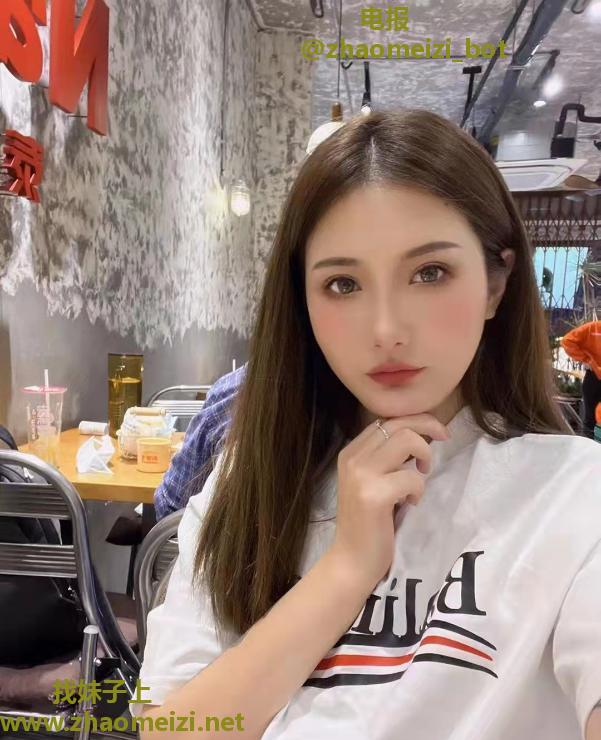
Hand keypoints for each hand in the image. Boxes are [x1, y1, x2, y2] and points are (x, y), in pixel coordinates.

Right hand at [328, 413, 449, 589]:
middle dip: (428, 427)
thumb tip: (420, 434)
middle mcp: (352, 458)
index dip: (416, 420)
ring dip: (424, 456)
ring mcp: (361, 476)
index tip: (436, 432)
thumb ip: (385, 457)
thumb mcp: (370, 481)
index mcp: (350, 452)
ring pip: (406, 440)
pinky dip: (419, 489)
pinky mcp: (374, 496)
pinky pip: (412, 477)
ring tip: (421, 477)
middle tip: (443, 440)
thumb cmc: (368, 522)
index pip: (386, 420)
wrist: (352, 561)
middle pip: (399, 424)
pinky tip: (410, 503)